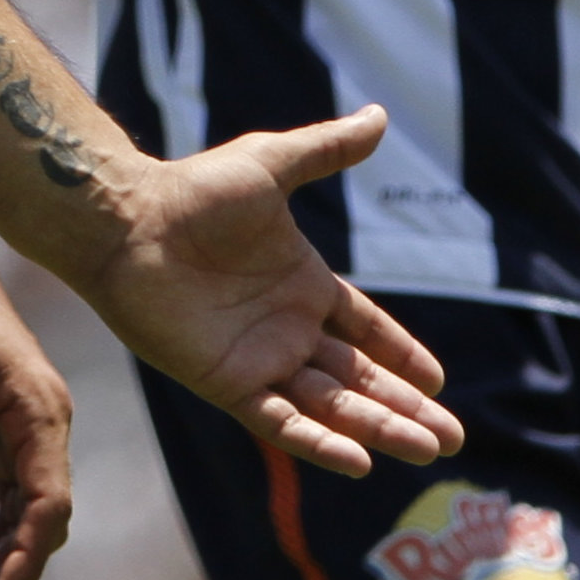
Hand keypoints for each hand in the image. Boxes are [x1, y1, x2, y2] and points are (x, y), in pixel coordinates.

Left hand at [74, 109, 457, 474]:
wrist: (126, 222)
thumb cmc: (192, 191)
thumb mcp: (272, 165)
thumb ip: (327, 150)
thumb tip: (381, 116)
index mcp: (303, 283)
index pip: (367, 329)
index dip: (402, 354)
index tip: (439, 380)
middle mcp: (287, 328)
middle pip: (360, 378)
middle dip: (406, 407)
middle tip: (452, 437)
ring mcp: (259, 359)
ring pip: (332, 405)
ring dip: (379, 429)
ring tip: (426, 450)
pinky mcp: (227, 382)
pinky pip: (281, 421)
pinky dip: (319, 442)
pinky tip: (359, 463)